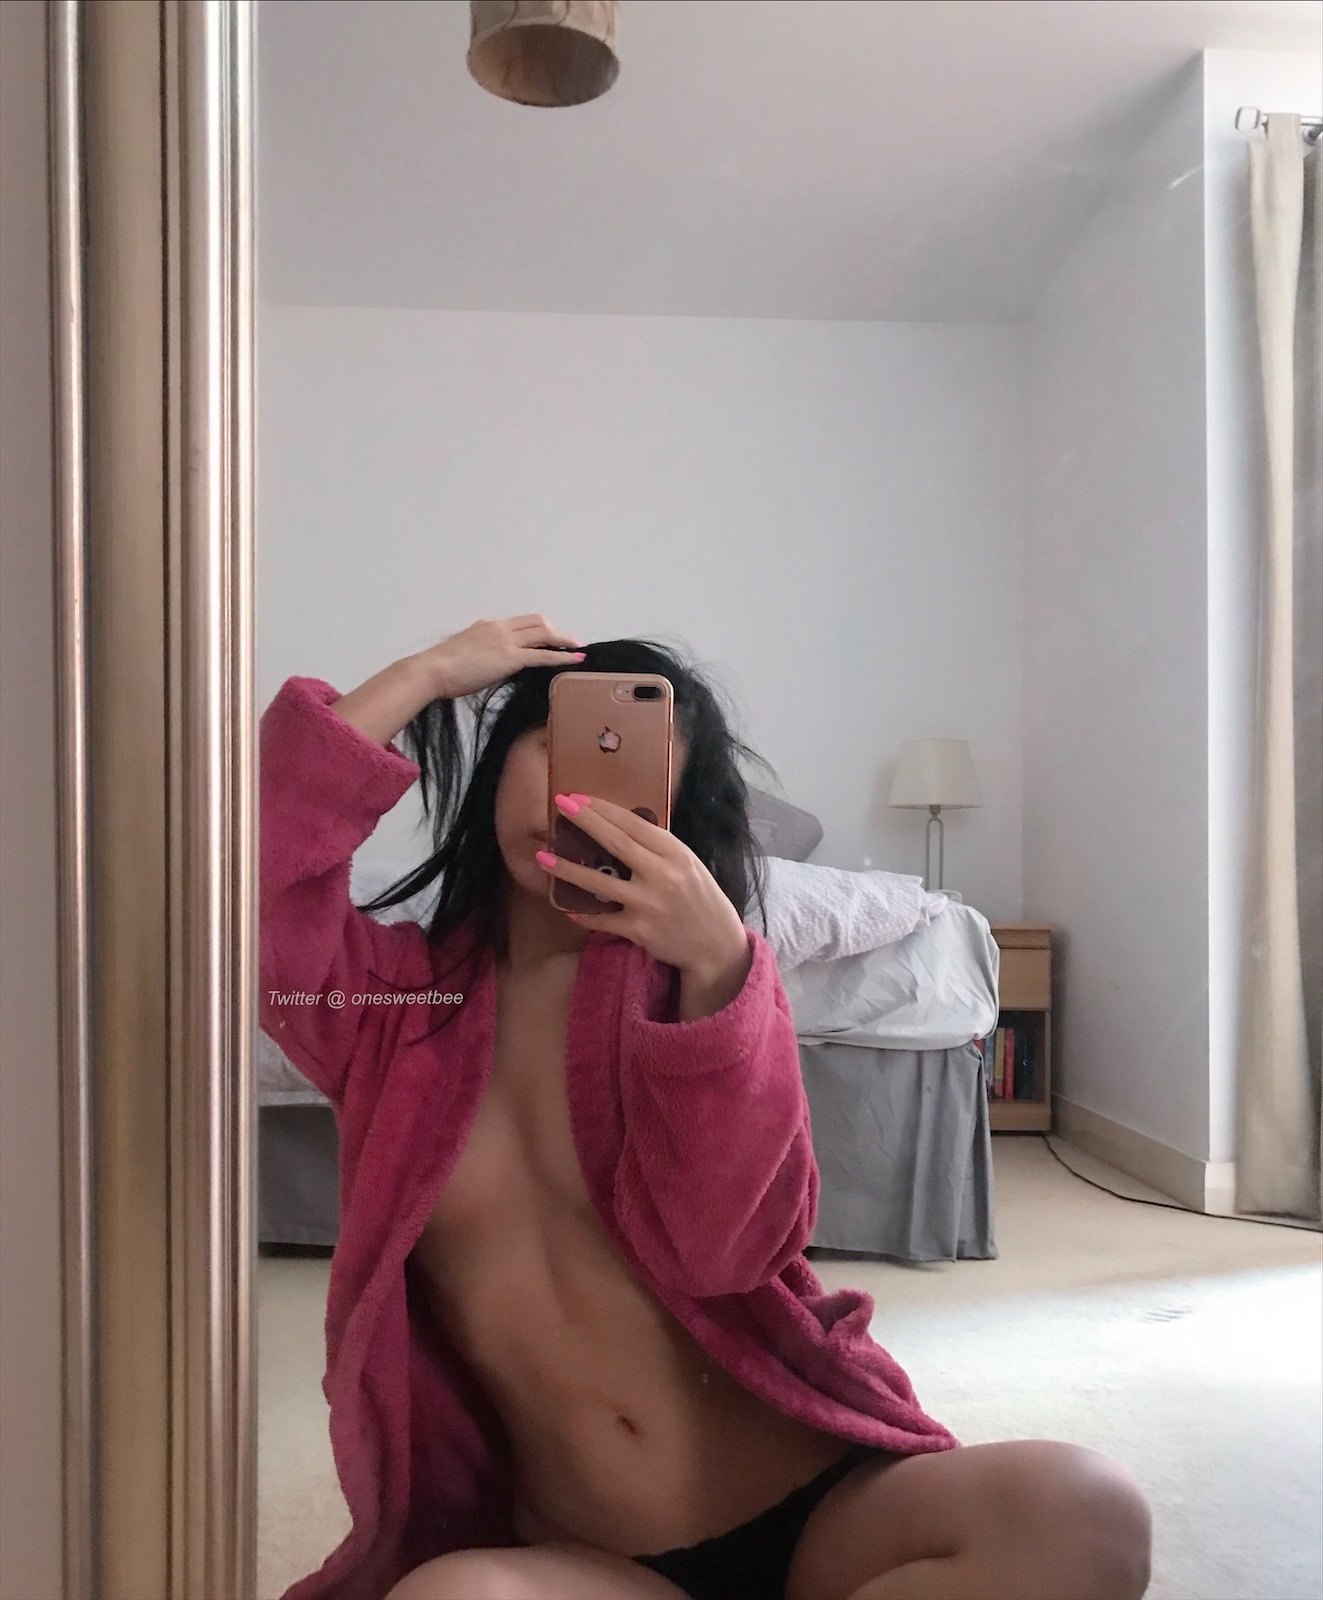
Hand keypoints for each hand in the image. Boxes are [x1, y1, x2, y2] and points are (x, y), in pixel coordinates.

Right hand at [415, 614, 584, 699]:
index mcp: (487, 626)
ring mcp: (506, 641)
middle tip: (570, 642)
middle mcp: (499, 628)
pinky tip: (576, 659)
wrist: (432, 671)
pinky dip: (563, 656)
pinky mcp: (510, 657)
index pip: (520, 623)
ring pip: (544, 634)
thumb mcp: (463, 654)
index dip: (539, 628)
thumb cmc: (441, 670)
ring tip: (579, 649)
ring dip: (564, 641)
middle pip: (537, 622)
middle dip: (556, 631)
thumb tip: (487, 664)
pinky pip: (543, 654)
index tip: (550, 636)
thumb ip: (479, 654)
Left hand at [537, 794, 750, 986]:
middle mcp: (662, 875)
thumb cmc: (700, 898)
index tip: (579, 796)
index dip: (604, 809)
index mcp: (676, 854)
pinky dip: (582, 913)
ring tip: (542, 856)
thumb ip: (658, 849)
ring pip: (599, 882)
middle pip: (616, 843)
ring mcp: (648, 904)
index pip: (635, 824)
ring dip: (567, 868)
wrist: (716, 944)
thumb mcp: (687, 865)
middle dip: (585, 822)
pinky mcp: (639, 930)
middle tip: (559, 805)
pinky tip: (565, 905)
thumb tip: (620, 827)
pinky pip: (602, 919)